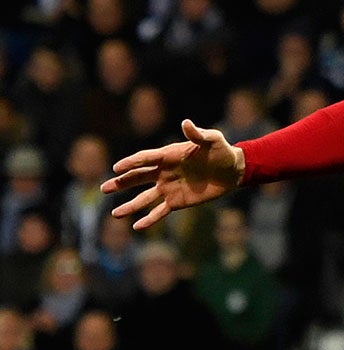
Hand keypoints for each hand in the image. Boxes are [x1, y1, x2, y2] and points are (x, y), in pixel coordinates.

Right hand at [101, 119, 245, 230]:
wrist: (233, 171)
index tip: (117, 168)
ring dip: (130, 205)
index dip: (131, 163)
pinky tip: (136, 227)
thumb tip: (186, 123)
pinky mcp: (177, 201)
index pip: (145, 159)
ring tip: (114, 214)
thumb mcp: (212, 140)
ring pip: (145, 198)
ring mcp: (169, 188)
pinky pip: (160, 211)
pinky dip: (149, 219)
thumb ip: (198, 134)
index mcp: (168, 156)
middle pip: (137, 178)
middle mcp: (164, 172)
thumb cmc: (222, 152)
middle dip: (121, 183)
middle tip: (104, 188)